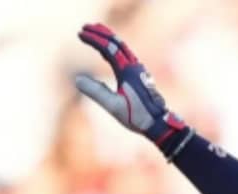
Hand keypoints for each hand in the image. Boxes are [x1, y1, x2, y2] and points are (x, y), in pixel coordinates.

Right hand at [74, 23, 191, 157]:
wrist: (159, 123)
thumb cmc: (138, 116)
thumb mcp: (113, 106)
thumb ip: (96, 92)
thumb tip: (78, 79)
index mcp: (127, 72)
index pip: (109, 48)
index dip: (94, 39)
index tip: (80, 34)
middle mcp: (135, 67)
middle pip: (117, 43)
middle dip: (101, 33)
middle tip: (86, 26)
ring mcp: (139, 71)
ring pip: (123, 48)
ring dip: (109, 39)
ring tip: (97, 33)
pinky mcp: (140, 76)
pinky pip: (126, 56)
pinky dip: (115, 49)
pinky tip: (109, 53)